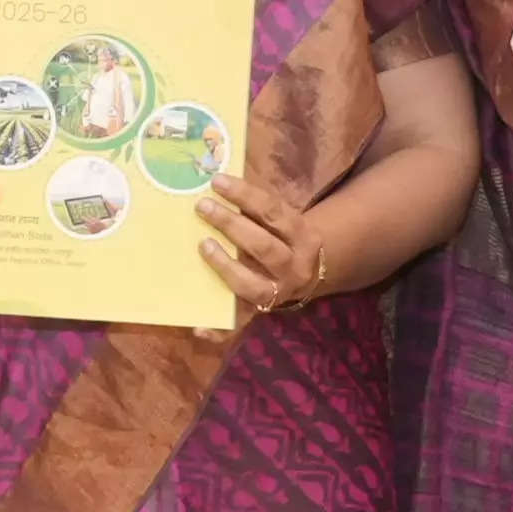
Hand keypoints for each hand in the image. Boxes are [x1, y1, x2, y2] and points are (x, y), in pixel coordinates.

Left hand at [193, 170, 334, 314]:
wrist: (314, 271)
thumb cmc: (284, 236)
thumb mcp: (282, 219)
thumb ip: (256, 206)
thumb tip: (216, 182)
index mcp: (302, 235)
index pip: (273, 212)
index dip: (245, 195)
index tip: (217, 181)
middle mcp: (295, 266)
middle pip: (263, 246)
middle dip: (232, 225)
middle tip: (203, 206)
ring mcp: (279, 293)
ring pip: (253, 284)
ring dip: (225, 267)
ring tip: (202, 245)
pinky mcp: (261, 313)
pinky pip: (241, 324)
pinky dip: (220, 330)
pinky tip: (199, 328)